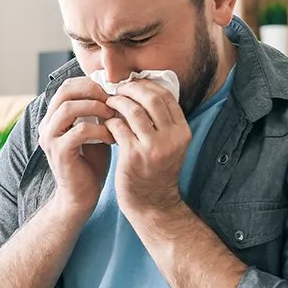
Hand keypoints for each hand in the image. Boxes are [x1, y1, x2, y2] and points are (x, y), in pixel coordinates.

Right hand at [38, 77, 115, 216]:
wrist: (81, 196)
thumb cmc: (90, 164)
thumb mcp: (94, 132)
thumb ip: (97, 113)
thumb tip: (115, 91)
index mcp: (53, 118)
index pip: (67, 87)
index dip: (90, 83)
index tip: (111, 90)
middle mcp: (47, 125)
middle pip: (64, 91)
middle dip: (92, 90)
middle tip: (112, 98)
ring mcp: (50, 138)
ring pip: (69, 108)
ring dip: (95, 107)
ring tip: (113, 116)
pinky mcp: (59, 152)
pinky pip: (79, 131)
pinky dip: (99, 130)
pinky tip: (112, 137)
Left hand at [104, 80, 190, 217]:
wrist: (152, 204)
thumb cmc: (155, 172)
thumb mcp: (169, 145)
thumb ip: (162, 122)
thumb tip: (144, 90)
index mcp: (182, 132)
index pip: (166, 95)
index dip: (147, 84)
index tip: (132, 83)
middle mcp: (171, 138)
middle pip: (151, 98)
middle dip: (131, 89)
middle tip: (117, 88)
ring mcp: (153, 148)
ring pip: (133, 110)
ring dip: (118, 102)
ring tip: (109, 102)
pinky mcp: (134, 156)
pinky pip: (119, 127)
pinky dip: (110, 120)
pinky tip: (105, 122)